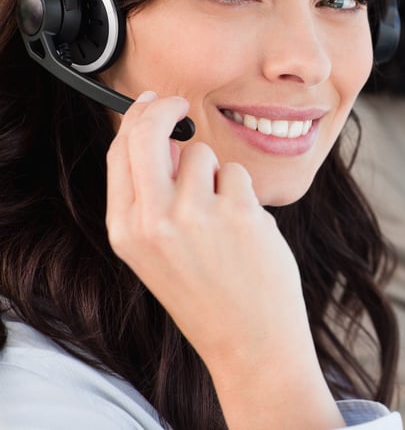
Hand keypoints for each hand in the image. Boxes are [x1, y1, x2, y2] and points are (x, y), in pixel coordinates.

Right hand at [106, 91, 343, 428]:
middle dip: (163, 108)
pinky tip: (246, 231)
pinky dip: (244, 193)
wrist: (249, 338)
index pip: (119, 152)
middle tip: (180, 103)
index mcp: (125, 229)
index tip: (151, 102)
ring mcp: (196, 215)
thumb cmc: (208, 290)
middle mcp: (153, 220)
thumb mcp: (156, 251)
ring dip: (217, 174)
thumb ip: (151, 197)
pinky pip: (238, 174)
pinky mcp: (237, 213)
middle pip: (149, 134)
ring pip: (203, 154)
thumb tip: (164, 134)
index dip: (135, 119)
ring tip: (224, 218)